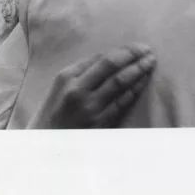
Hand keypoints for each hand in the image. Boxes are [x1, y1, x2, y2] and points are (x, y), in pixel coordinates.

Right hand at [29, 43, 155, 128]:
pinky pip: (120, 103)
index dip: (123, 51)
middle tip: (149, 51)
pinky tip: (142, 83)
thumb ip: (81, 74)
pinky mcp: (98, 123)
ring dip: (138, 71)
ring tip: (150, 64)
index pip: (100, 57)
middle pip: (111, 66)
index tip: (138, 47)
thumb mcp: (59, 89)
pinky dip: (133, 91)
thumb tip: (109, 59)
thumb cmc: (53, 115)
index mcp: (66, 76)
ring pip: (119, 83)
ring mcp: (89, 107)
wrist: (45, 147)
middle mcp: (77, 89)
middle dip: (133, 56)